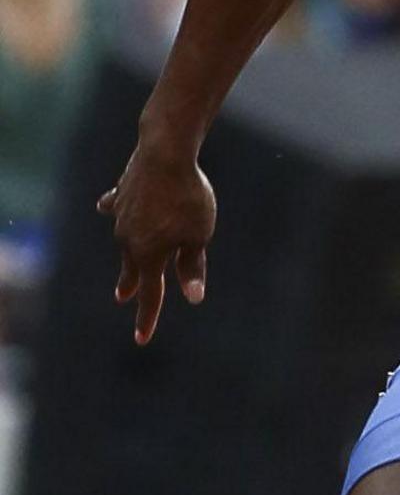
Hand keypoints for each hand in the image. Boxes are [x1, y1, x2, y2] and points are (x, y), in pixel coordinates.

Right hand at [95, 120, 215, 345]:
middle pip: (133, 267)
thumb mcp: (198, 237)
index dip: (148, 317)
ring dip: (128, 251)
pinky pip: (117, 206)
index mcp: (148, 254)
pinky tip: (107, 207)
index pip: (150, 294)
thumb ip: (192, 266)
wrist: (164, 155)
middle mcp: (128, 239)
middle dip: (131, 285)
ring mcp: (121, 216)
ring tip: (127, 260)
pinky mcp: (121, 194)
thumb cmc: (188, 199)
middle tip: (122, 298)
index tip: (141, 339)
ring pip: (126, 239)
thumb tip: (192, 298)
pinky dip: (115, 210)